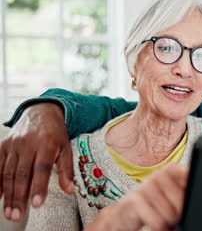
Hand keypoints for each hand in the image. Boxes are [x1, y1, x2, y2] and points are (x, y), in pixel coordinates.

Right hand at [0, 103, 73, 221]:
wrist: (41, 111)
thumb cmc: (55, 133)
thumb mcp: (66, 148)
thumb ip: (67, 170)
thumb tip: (69, 190)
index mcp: (47, 144)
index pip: (42, 169)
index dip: (39, 187)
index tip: (37, 204)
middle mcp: (28, 144)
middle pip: (22, 174)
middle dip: (19, 197)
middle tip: (18, 215)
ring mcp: (14, 144)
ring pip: (8, 172)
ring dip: (8, 194)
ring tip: (9, 212)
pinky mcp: (3, 145)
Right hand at [86, 163, 188, 230]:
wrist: (126, 213)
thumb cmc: (154, 205)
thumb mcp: (174, 198)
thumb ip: (187, 193)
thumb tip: (199, 198)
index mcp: (173, 170)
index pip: (191, 178)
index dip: (190, 196)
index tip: (187, 204)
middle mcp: (160, 174)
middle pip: (182, 201)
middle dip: (179, 214)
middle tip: (173, 217)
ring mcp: (146, 185)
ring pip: (170, 213)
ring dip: (168, 223)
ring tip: (163, 219)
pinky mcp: (135, 200)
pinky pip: (156, 220)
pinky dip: (158, 226)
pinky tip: (156, 225)